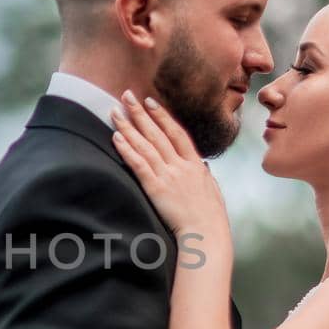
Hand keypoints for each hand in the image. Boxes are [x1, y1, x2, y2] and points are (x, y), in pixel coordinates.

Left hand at [109, 90, 227, 235]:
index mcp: (195, 165)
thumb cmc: (211, 217)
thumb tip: (204, 167)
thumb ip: (206, 176)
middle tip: (126, 95)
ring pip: (145, 145)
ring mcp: (168, 176)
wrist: (207, 233)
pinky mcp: (156, 188)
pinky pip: (139, 164)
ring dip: (129, 126)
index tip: (150, 102)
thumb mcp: (213, 191)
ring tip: (115, 110)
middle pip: (157, 133)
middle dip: (140, 112)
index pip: (177, 133)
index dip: (162, 116)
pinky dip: (127, 149)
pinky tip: (116, 137)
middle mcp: (181, 166)